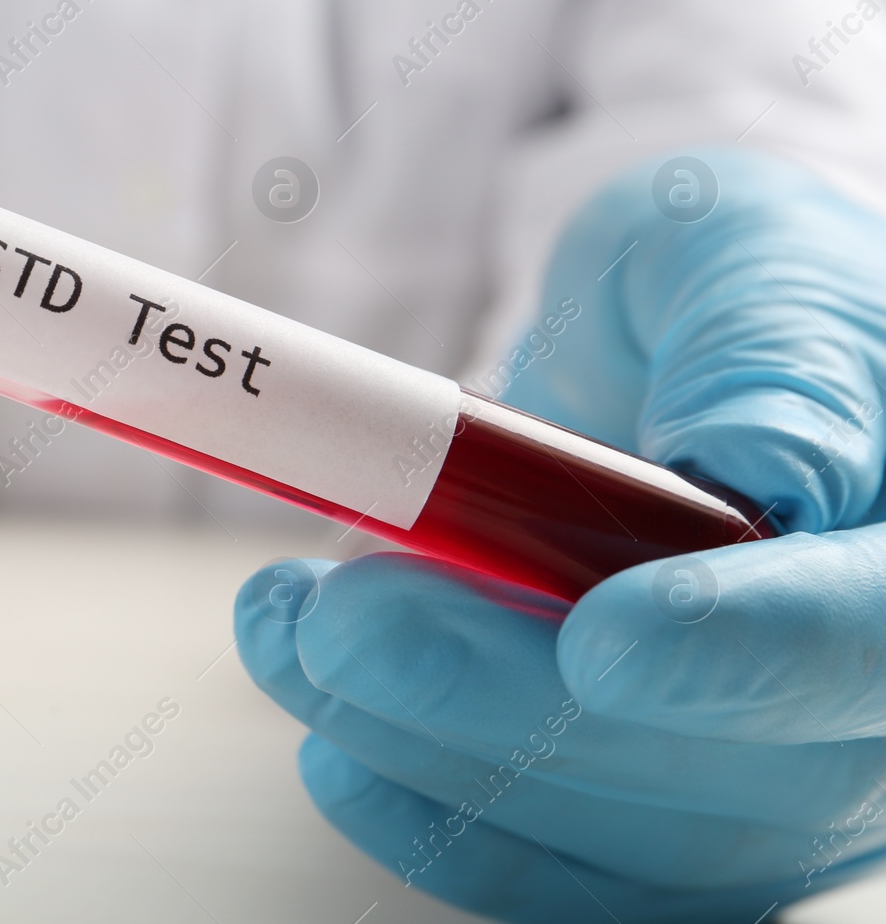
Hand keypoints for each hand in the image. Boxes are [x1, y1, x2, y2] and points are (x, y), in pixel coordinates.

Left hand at [236, 148, 885, 921]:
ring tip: (287, 627)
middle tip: (342, 617)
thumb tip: (760, 468)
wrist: (660, 361)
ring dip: (425, 745)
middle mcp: (860, 695)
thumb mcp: (743, 252)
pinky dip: (427, 810)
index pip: (874, 639)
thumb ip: (762, 351)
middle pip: (731, 772)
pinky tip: (330, 735)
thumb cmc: (718, 290)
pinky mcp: (650, 810)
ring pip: (617, 832)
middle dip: (508, 701)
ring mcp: (765, 773)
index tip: (600, 641)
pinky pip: (552, 866)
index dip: (747, 654)